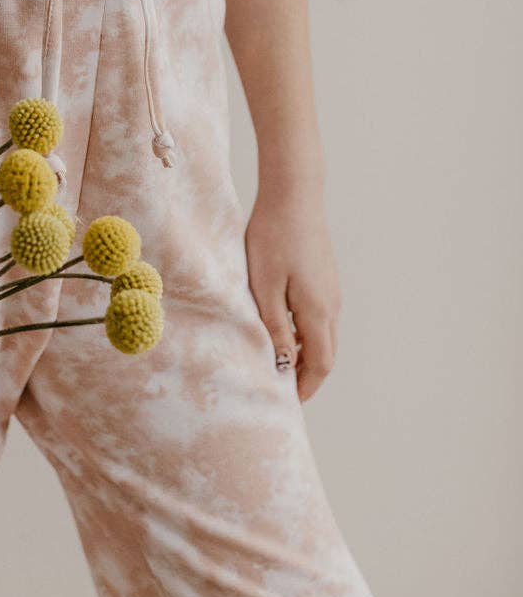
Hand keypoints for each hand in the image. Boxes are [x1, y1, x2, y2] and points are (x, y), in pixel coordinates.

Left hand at [245, 185, 340, 401]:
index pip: (320, 364)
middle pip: (325, 353)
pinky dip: (305, 333)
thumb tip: (283, 364)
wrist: (293, 194)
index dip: (306, 386)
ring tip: (277, 362)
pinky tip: (282, 328)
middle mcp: (332, 305)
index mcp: (318, 311)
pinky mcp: (325, 278)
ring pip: (324, 335)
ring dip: (305, 354)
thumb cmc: (273, 238)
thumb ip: (274, 327)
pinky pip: (320, 317)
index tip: (286, 401)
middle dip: (306, 375)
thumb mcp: (264, 286)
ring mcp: (331, 290)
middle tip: (279, 388)